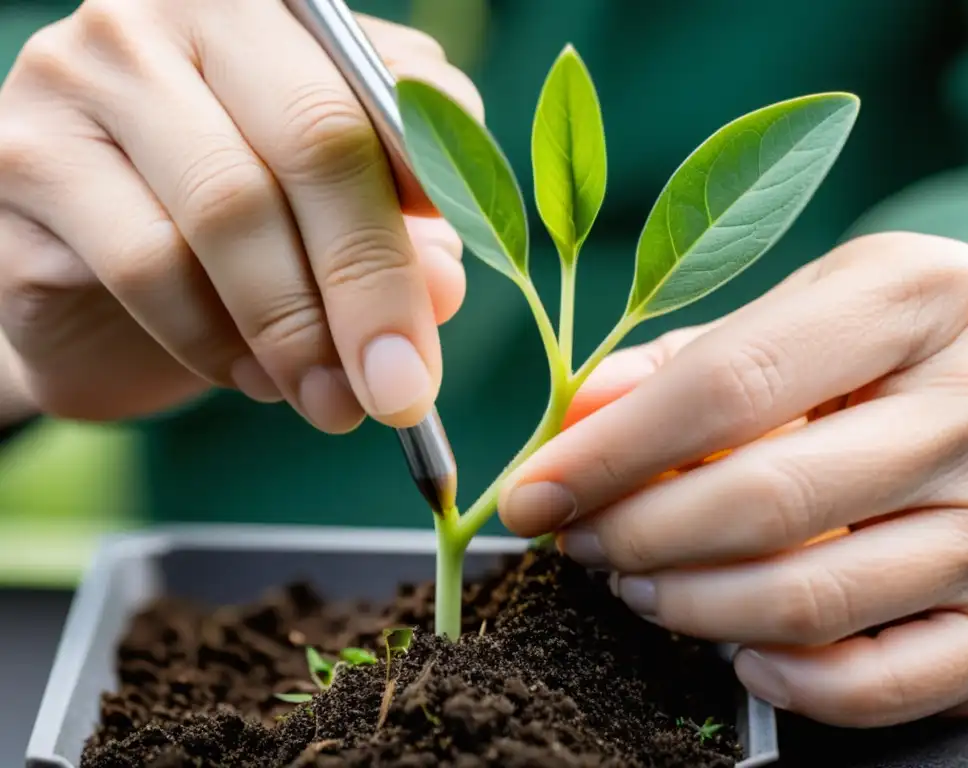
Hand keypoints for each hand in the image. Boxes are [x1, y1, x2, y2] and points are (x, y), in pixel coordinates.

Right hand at [0, 2, 482, 430]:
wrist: (86, 285)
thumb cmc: (228, 243)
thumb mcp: (330, 228)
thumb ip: (396, 238)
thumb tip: (443, 289)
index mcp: (273, 14)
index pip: (380, 88)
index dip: (432, 193)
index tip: (449, 297)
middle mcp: (171, 18)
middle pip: (314, 141)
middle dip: (371, 284)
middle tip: (401, 389)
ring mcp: (82, 78)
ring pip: (228, 210)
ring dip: (295, 331)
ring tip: (328, 399)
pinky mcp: (22, 160)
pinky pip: (146, 265)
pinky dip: (213, 341)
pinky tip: (246, 377)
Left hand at [499, 233, 967, 726]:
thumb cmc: (889, 352)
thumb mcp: (803, 313)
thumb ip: (689, 363)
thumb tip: (576, 422)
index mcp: (919, 298)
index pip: (725, 386)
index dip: (608, 451)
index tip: (535, 490)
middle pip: (759, 501)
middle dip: (633, 535)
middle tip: (579, 540)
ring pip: (803, 601)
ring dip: (685, 606)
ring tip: (636, 584)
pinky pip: (874, 684)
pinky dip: (783, 682)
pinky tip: (738, 649)